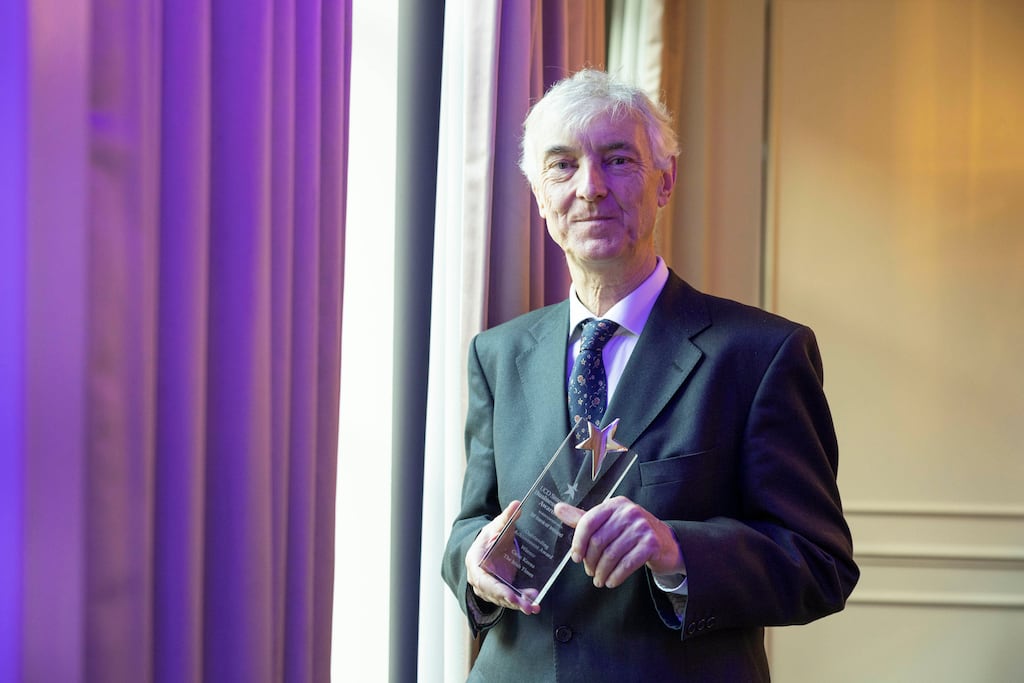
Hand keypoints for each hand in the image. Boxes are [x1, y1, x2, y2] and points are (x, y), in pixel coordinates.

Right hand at [465, 500, 540, 614]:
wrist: (489, 545)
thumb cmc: (491, 536)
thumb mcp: (499, 526)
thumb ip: (507, 517)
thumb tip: (517, 504)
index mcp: (475, 562)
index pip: (483, 580)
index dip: (496, 589)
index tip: (510, 596)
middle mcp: (479, 578)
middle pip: (493, 594)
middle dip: (510, 601)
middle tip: (527, 606)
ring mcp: (488, 587)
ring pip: (502, 600)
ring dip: (518, 604)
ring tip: (534, 605)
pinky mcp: (498, 591)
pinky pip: (508, 599)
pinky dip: (521, 602)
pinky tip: (534, 604)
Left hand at [554, 496, 683, 588]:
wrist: (665, 543)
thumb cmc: (631, 532)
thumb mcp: (608, 522)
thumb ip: (583, 518)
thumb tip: (557, 508)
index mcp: (614, 504)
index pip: (588, 522)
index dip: (578, 542)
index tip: (576, 558)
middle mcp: (629, 512)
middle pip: (598, 541)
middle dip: (591, 561)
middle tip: (590, 573)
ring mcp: (642, 527)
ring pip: (611, 554)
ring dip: (602, 572)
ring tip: (599, 580)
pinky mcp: (652, 544)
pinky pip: (627, 564)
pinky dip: (616, 576)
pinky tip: (612, 582)